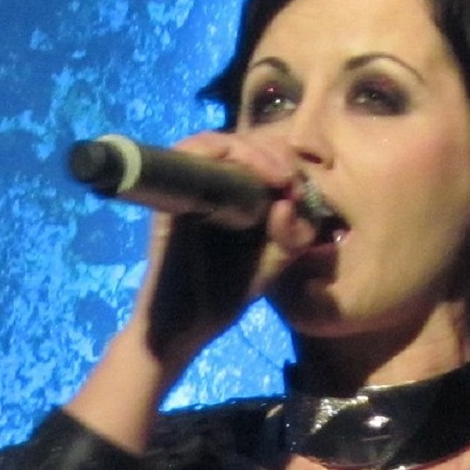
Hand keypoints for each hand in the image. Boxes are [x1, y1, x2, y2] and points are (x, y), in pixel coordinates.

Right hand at [127, 131, 318, 370]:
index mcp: (234, 198)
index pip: (257, 157)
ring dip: (252, 153)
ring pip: (217, 143)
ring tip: (277, 177)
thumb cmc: (226, 294)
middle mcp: (208, 187)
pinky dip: (220, 152)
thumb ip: (292, 234)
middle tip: (289, 179)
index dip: (282, 160)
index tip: (300, 184)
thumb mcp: (275, 262)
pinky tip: (251, 176)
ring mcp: (186, 188)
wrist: (185, 327)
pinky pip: (189, 152)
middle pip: (240, 142)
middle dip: (272, 154)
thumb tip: (288, 201)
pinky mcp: (169, 195)